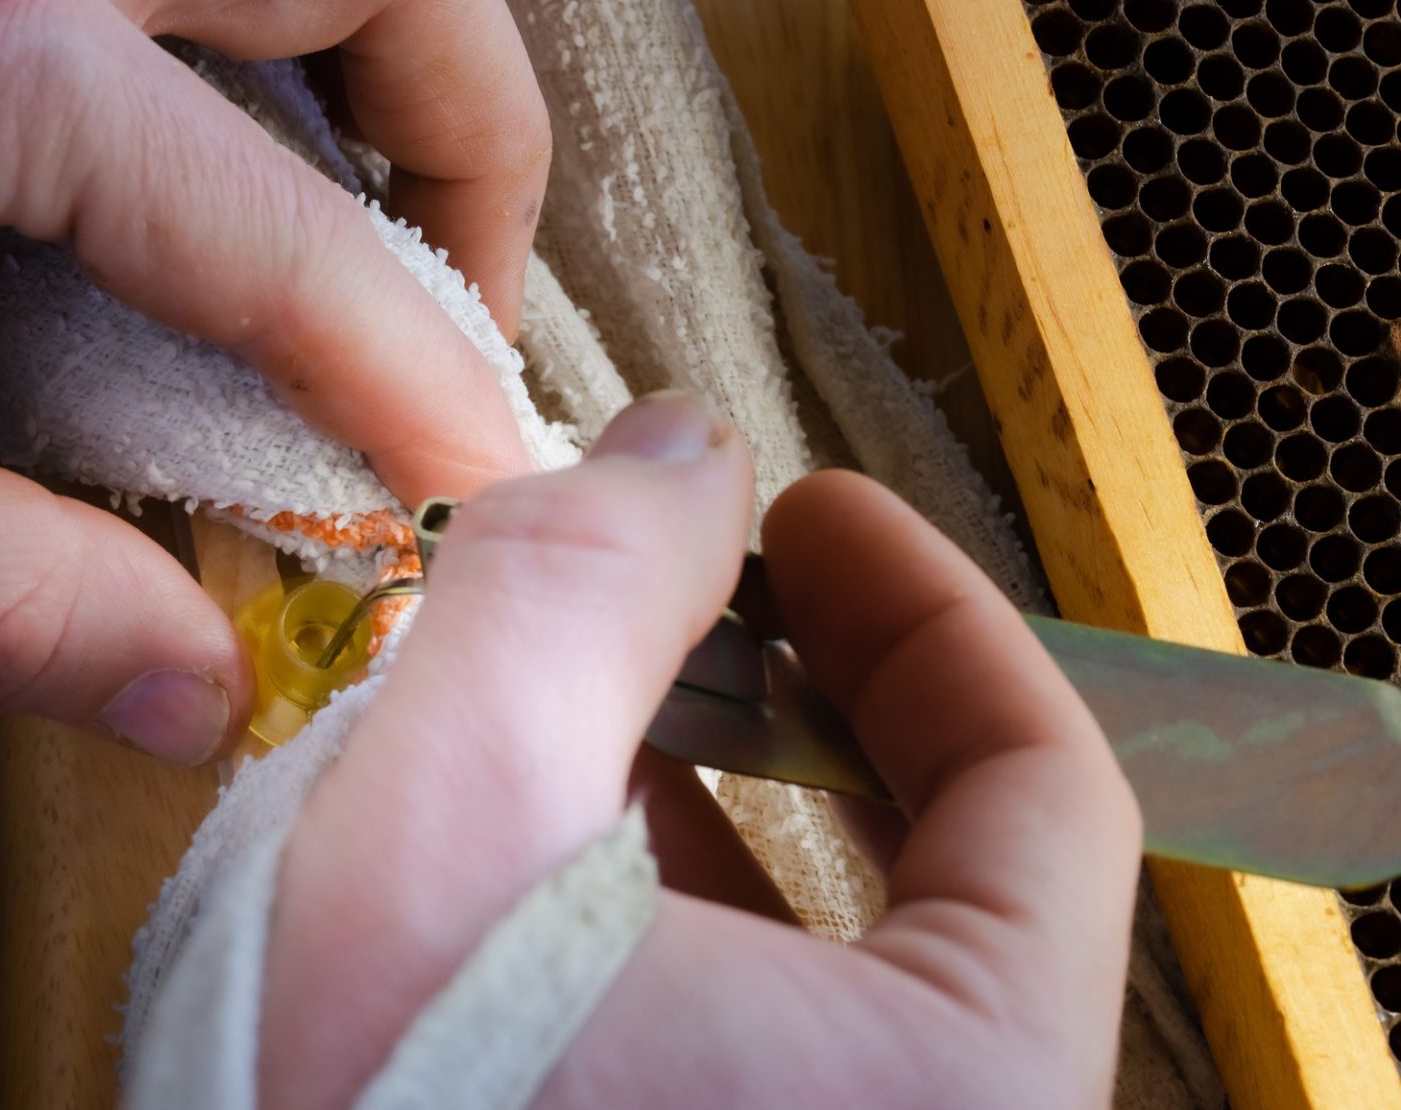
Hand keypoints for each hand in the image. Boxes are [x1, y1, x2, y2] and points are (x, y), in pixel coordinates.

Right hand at [260, 394, 1142, 1107]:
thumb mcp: (455, 807)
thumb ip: (583, 581)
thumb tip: (679, 452)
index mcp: (951, 1098)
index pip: (1041, 793)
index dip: (925, 612)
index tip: (815, 520)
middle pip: (949, 872)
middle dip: (822, 693)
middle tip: (720, 582)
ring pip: (838, 959)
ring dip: (734, 794)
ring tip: (617, 683)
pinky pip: (745, 1038)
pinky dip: (673, 912)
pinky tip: (561, 835)